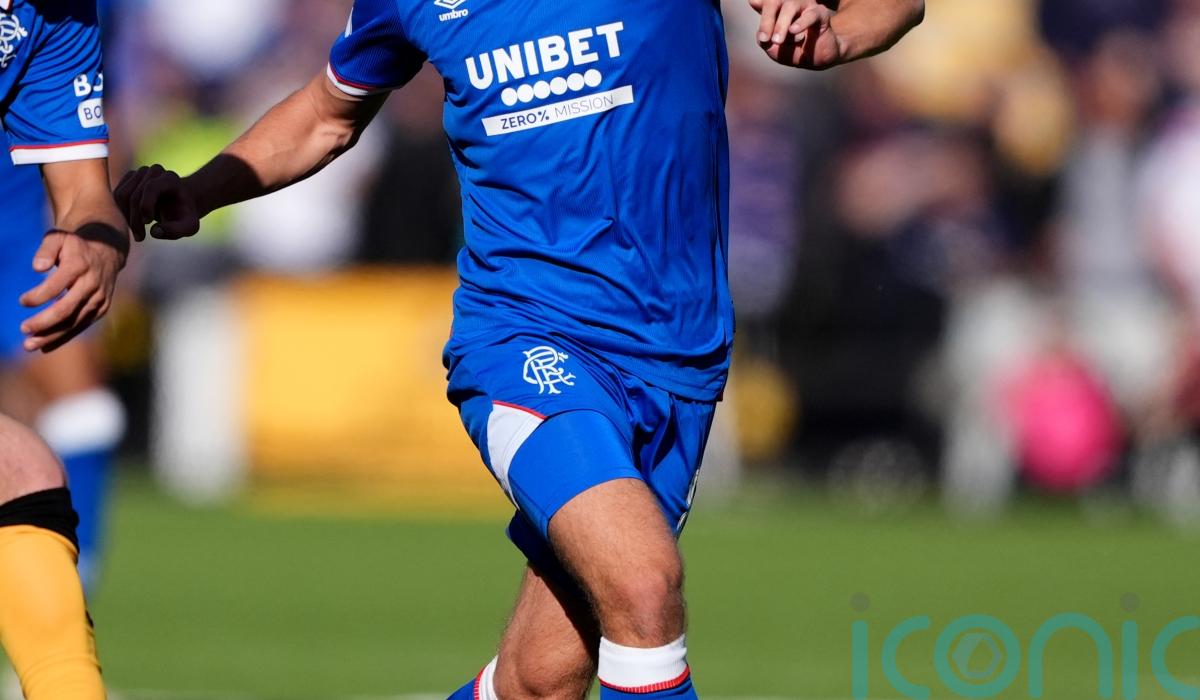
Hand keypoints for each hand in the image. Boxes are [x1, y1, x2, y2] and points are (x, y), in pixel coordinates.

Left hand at [19, 224, 127, 352]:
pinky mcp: (102, 309)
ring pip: (74, 322)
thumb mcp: (59, 238)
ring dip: (52, 336)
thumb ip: (46, 250)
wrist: (107, 252)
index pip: (56, 286)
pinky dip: (64, 337)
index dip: (38, 296)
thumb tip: (37, 267)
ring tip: (30, 345)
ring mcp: (99, 299)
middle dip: (44, 322)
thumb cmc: (74, 246)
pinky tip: (46, 347)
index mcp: (80, 266)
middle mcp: (92, 285)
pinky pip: (82, 325)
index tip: (21, 301)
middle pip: (67, 309)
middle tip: (23, 329)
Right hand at [114, 164, 201, 241]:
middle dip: (135, 219)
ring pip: (122, 196)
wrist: (178, 205)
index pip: (151, 187)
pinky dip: (121, 212)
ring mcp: (140, 173)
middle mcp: (154, 172)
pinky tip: (132, 222)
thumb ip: (176, 230)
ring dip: (126, 217)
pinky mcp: (129, 178)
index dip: (145, 206)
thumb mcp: (189, 227)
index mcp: (170, 179)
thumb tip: (155, 232)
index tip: (148, 223)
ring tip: (137, 232)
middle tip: (140, 237)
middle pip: (134, 195)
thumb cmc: (183, 216)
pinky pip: (116, 196)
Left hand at [750, 0, 845, 69]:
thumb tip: (761, 35)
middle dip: (766, 20)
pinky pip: (811, 15)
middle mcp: (789, 3)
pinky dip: (801, 23)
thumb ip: (764, 40)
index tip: (753, 2)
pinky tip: (794, 30)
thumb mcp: (773, 49)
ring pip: (790, 6)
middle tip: (764, 39)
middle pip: (774, 2)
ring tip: (777, 41)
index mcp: (775, 9)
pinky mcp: (820, 13)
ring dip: (781, 24)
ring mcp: (805, 5)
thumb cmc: (792, 50)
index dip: (759, 1)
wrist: (816, 58)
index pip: (765, 1)